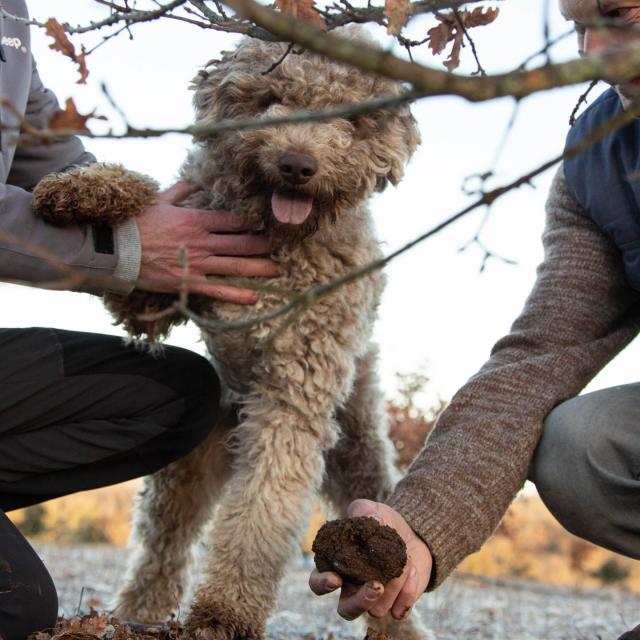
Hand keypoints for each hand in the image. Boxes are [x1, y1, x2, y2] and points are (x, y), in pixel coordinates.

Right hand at [136, 182, 279, 303]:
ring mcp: (196, 262)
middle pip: (242, 242)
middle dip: (266, 245)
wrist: (112, 246)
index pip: (234, 220)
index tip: (271, 224)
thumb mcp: (158, 200)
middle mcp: (202, 240)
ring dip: (260, 268)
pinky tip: (254, 297)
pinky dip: (236, 294)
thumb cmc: (134, 221)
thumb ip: (180, 190)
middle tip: (286, 247)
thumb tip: (194, 179)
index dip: (255, 223)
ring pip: (236, 265)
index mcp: (196, 218)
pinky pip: (217, 291)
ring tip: (280, 270)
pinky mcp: (187, 282)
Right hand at [308, 499, 431, 621]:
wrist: (411, 533)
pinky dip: (407, 593)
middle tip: (376, 586)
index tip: (336, 578)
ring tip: (405, 561)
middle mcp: (352, 589)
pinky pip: (399, 612)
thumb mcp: (371, 509)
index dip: (322, 584)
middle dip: (360, 602)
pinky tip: (412, 569)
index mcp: (337, 566)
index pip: (318, 583)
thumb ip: (363, 511)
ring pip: (376, 610)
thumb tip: (374, 520)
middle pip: (346, 610)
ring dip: (393, 587)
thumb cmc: (382, 522)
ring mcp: (374, 601)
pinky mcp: (396, 606)